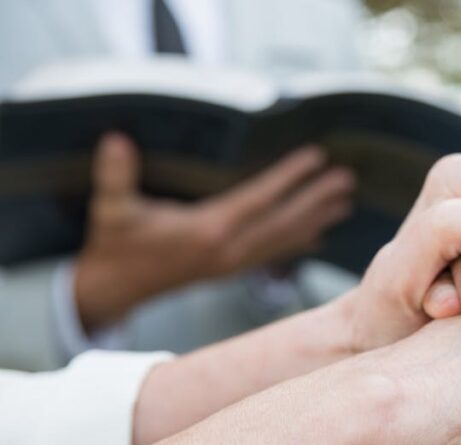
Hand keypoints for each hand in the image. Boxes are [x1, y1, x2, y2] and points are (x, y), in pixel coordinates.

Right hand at [75, 133, 353, 331]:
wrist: (114, 289)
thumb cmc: (114, 243)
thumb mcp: (112, 209)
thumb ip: (115, 176)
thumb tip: (114, 139)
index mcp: (207, 231)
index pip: (259, 199)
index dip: (290, 177)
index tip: (318, 157)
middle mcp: (228, 250)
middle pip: (283, 221)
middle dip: (316, 199)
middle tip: (347, 179)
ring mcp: (233, 263)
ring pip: (284, 239)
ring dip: (316, 220)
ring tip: (346, 203)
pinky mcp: (230, 270)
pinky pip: (273, 254)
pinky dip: (298, 242)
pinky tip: (320, 235)